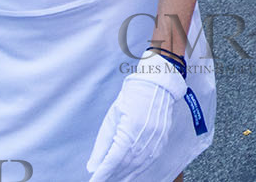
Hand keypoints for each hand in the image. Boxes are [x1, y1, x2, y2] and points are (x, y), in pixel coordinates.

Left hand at [86, 55, 185, 181]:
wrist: (157, 84)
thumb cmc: (131, 97)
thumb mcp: (112, 118)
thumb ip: (102, 144)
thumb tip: (93, 167)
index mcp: (130, 129)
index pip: (113, 160)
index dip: (102, 174)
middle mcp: (145, 136)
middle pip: (125, 165)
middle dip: (112, 177)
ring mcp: (156, 139)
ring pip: (138, 166)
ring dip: (124, 176)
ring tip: (113, 181)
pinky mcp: (162, 139)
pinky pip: (150, 161)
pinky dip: (138, 170)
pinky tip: (130, 174)